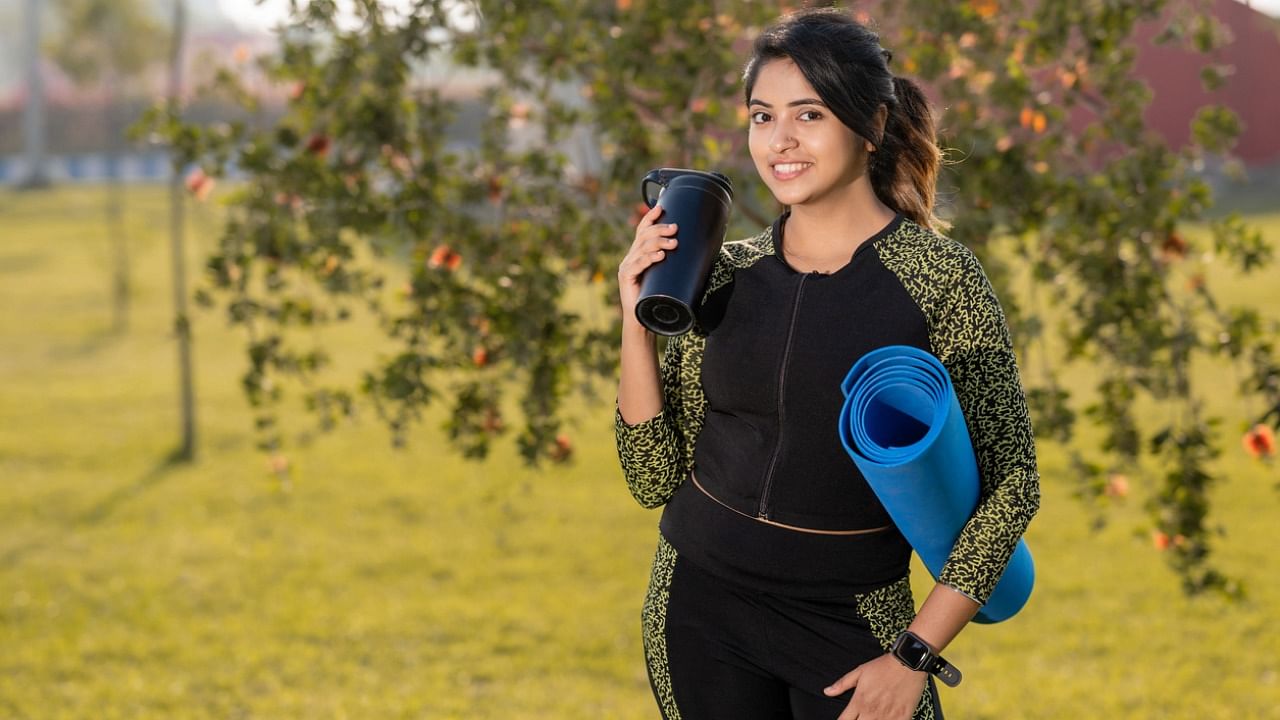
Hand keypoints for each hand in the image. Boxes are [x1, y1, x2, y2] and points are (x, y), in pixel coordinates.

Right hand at [617, 204, 677, 324]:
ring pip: (642, 248)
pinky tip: (659, 256)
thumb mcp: (667, 276)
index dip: (650, 217)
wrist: (643, 319)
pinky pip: (637, 264)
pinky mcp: (625, 277)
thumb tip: (701, 252)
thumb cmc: (658, 297)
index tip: (662, 207)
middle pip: (644, 236)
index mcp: (638, 253)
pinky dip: (649, 259)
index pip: (642, 230)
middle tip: (675, 229)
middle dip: (660, 229)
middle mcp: (631, 257)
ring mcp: (627, 266)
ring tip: (673, 243)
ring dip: (659, 242)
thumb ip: (675, 264)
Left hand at [824, 653, 927, 719]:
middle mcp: (872, 712)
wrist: (907, 663)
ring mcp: (888, 717)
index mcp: (859, 702)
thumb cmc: (883, 667)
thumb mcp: (859, 672)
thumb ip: (842, 684)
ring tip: (871, 718)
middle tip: (859, 717)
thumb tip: (827, 691)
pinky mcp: (903, 718)